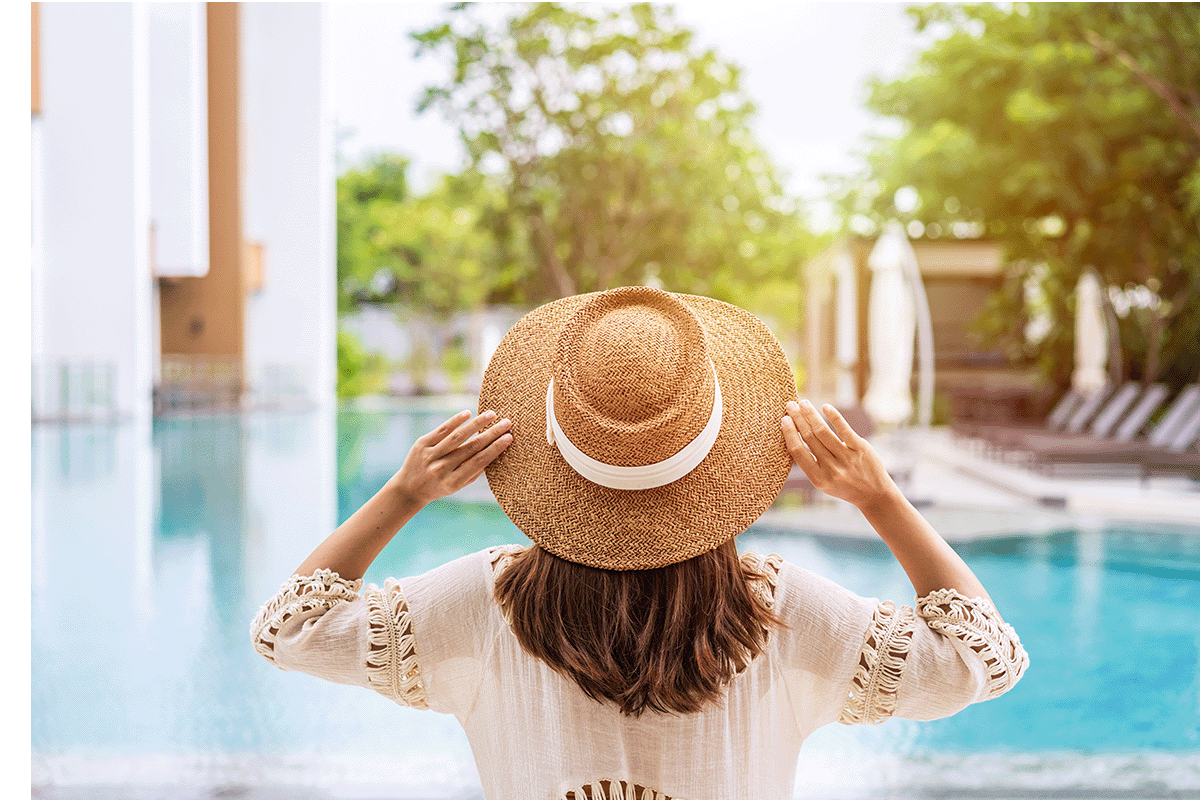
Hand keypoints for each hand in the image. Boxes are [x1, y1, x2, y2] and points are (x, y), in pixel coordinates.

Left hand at [390, 410, 512, 506]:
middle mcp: (441, 469)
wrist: (409, 488)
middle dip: (491, 434)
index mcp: (454, 482)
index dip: (495, 449)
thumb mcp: (459, 485)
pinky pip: (442, 430)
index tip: (509, 437)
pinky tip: (468, 413)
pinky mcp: (422, 444)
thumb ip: (475, 471)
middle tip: (507, 423)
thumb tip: (496, 451)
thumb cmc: (441, 486)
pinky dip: (456, 421)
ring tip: (491, 415)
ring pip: (457, 436)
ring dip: (477, 424)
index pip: (479, 462)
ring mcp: (430, 456)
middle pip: (471, 448)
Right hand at [780, 400, 896, 509]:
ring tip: (804, 403)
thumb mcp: (823, 482)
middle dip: (798, 419)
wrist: (874, 494)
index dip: (790, 433)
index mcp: (818, 479)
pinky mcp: (861, 449)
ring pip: (823, 432)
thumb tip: (794, 436)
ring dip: (811, 415)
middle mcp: (831, 469)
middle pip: (810, 438)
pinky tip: (825, 407)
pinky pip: (844, 430)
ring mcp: (847, 458)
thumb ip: (810, 463)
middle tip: (790, 405)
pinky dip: (834, 417)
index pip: (798, 452)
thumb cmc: (844, 485)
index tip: (784, 419)